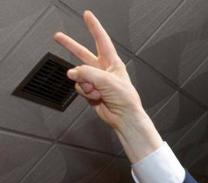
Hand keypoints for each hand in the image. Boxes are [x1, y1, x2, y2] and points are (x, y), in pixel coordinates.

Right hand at [54, 11, 160, 162]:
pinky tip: (96, 97)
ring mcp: (96, 81)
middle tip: (58, 37)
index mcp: (113, 63)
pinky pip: (80, 87)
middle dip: (70, 46)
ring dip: (85, 84)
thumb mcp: (107, 81)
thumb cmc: (126, 99)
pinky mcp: (91, 92)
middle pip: (83, 53)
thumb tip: (73, 73)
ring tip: (97, 91)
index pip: (101, 40)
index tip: (88, 16)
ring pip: (79, 75)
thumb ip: (88, 73)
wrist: (124, 117)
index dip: (94, 27)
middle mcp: (104, 70)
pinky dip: (85, 93)